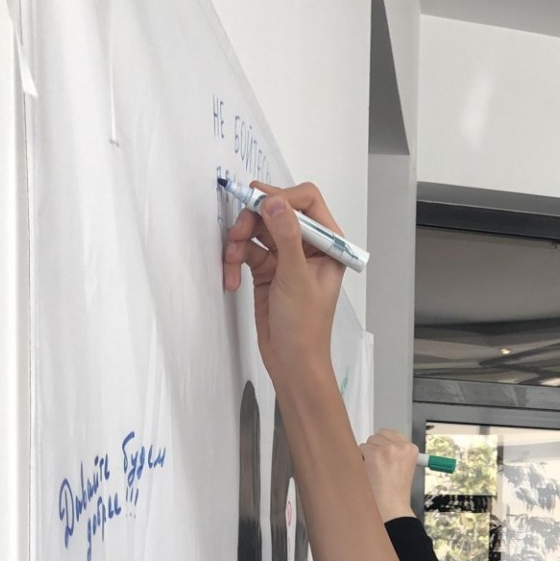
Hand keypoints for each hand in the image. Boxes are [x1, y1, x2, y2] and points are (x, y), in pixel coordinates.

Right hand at [221, 181, 345, 388]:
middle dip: (253, 220)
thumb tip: (274, 200)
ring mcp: (286, 257)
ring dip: (239, 241)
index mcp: (328, 244)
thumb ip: (286, 235)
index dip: (282, 197)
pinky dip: (235, 261)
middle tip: (237, 234)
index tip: (259, 206)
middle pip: (276, 211)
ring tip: (231, 260)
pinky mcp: (267, 270)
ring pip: (257, 230)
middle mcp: (308, 246)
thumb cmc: (305, 327)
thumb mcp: (296, 277)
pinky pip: (247, 251)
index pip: (306, 201)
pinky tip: (231, 279)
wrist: (292, 363)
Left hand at [360, 429, 420, 520]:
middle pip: (379, 435)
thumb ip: (397, 454)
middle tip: (376, 465)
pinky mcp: (374, 454)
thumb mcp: (406, 468)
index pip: (392, 434)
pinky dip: (360, 459)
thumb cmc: (396, 493)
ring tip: (373, 470)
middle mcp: (401, 446)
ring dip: (367, 454)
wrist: (391, 506)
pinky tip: (367, 471)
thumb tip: (382, 444)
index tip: (382, 454)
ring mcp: (387, 449)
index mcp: (411, 449)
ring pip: (368, 442)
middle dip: (375, 448)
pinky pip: (360, 449)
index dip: (384, 444)